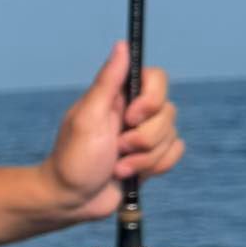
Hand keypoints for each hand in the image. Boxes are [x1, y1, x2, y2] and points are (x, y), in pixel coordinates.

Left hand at [43, 40, 184, 221]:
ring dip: (144, 159)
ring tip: (117, 166)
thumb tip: (122, 45)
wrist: (71, 200)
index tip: (131, 117)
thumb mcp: (87, 117)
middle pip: (168, 112)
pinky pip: (174, 154)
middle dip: (144, 139)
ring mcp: (143, 135)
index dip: (151, 99)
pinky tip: (129, 175)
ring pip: (172, 137)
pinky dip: (155, 167)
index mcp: (118, 96)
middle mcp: (134, 112)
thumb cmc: (73, 159)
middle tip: (115, 148)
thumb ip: (107, 81)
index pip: (156, 78)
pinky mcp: (150, 157)